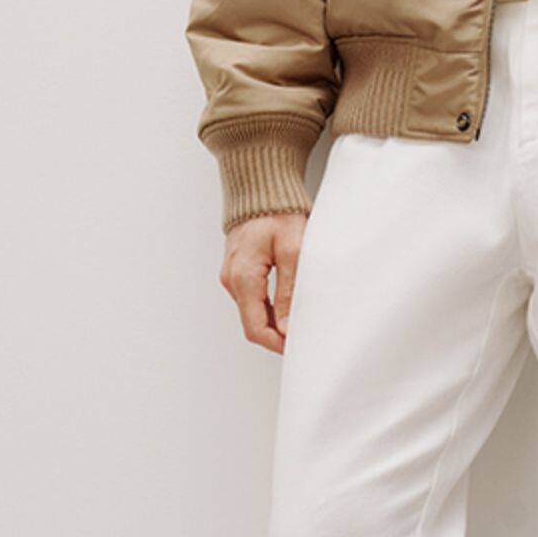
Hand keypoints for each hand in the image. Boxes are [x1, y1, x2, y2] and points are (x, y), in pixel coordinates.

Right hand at [220, 212, 308, 351]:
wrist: (261, 189)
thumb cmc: (278, 213)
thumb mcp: (292, 251)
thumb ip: (288, 292)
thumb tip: (287, 327)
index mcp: (243, 278)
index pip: (255, 329)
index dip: (277, 344)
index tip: (299, 347)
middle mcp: (232, 280)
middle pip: (253, 324)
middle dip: (278, 336)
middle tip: (305, 337)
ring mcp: (232, 276)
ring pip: (253, 312)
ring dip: (274, 322)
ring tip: (301, 320)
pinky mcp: (238, 271)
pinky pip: (252, 299)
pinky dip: (269, 308)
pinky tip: (288, 304)